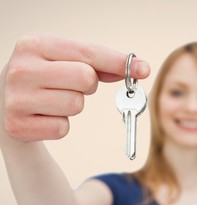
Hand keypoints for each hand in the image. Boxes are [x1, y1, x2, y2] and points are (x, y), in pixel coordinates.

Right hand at [0, 33, 150, 142]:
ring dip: (74, 104)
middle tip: (73, 84)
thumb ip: (102, 63)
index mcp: (34, 44)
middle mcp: (21, 69)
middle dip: (89, 85)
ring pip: (76, 105)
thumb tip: (141, 68)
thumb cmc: (47, 76)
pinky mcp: (17, 126)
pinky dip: (61, 124)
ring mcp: (16, 99)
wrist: (4, 103)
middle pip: (86, 79)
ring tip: (54, 98)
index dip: (119, 62)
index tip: (143, 69)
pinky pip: (63, 128)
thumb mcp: (66, 60)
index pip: (89, 53)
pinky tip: (44, 116)